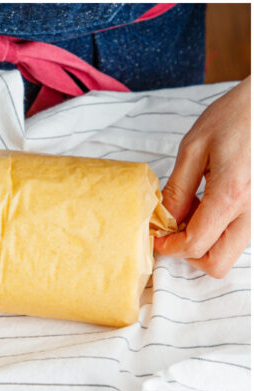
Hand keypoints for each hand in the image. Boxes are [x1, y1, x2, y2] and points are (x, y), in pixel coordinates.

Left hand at [155, 77, 250, 277]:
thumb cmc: (234, 118)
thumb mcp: (193, 149)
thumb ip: (177, 189)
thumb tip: (164, 219)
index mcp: (231, 195)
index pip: (196, 244)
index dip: (170, 247)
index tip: (156, 237)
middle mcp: (253, 210)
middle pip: (219, 262)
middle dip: (190, 254)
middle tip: (173, 230)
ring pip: (232, 251)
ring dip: (206, 242)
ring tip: (192, 209)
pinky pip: (241, 234)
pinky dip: (221, 230)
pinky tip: (209, 203)